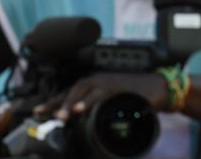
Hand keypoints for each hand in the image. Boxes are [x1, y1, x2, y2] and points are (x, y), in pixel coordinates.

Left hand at [34, 72, 169, 120]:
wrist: (162, 88)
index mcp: (97, 83)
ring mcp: (109, 82)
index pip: (71, 91)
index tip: (38, 111)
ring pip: (84, 90)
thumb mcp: (115, 100)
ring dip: (71, 103)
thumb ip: (99, 106)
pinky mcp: (119, 87)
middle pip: (73, 89)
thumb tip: (82, 120)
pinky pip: (101, 94)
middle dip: (57, 102)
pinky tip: (82, 109)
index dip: (54, 101)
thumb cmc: (138, 95)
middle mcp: (100, 80)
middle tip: (45, 114)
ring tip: (61, 115)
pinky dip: (90, 101)